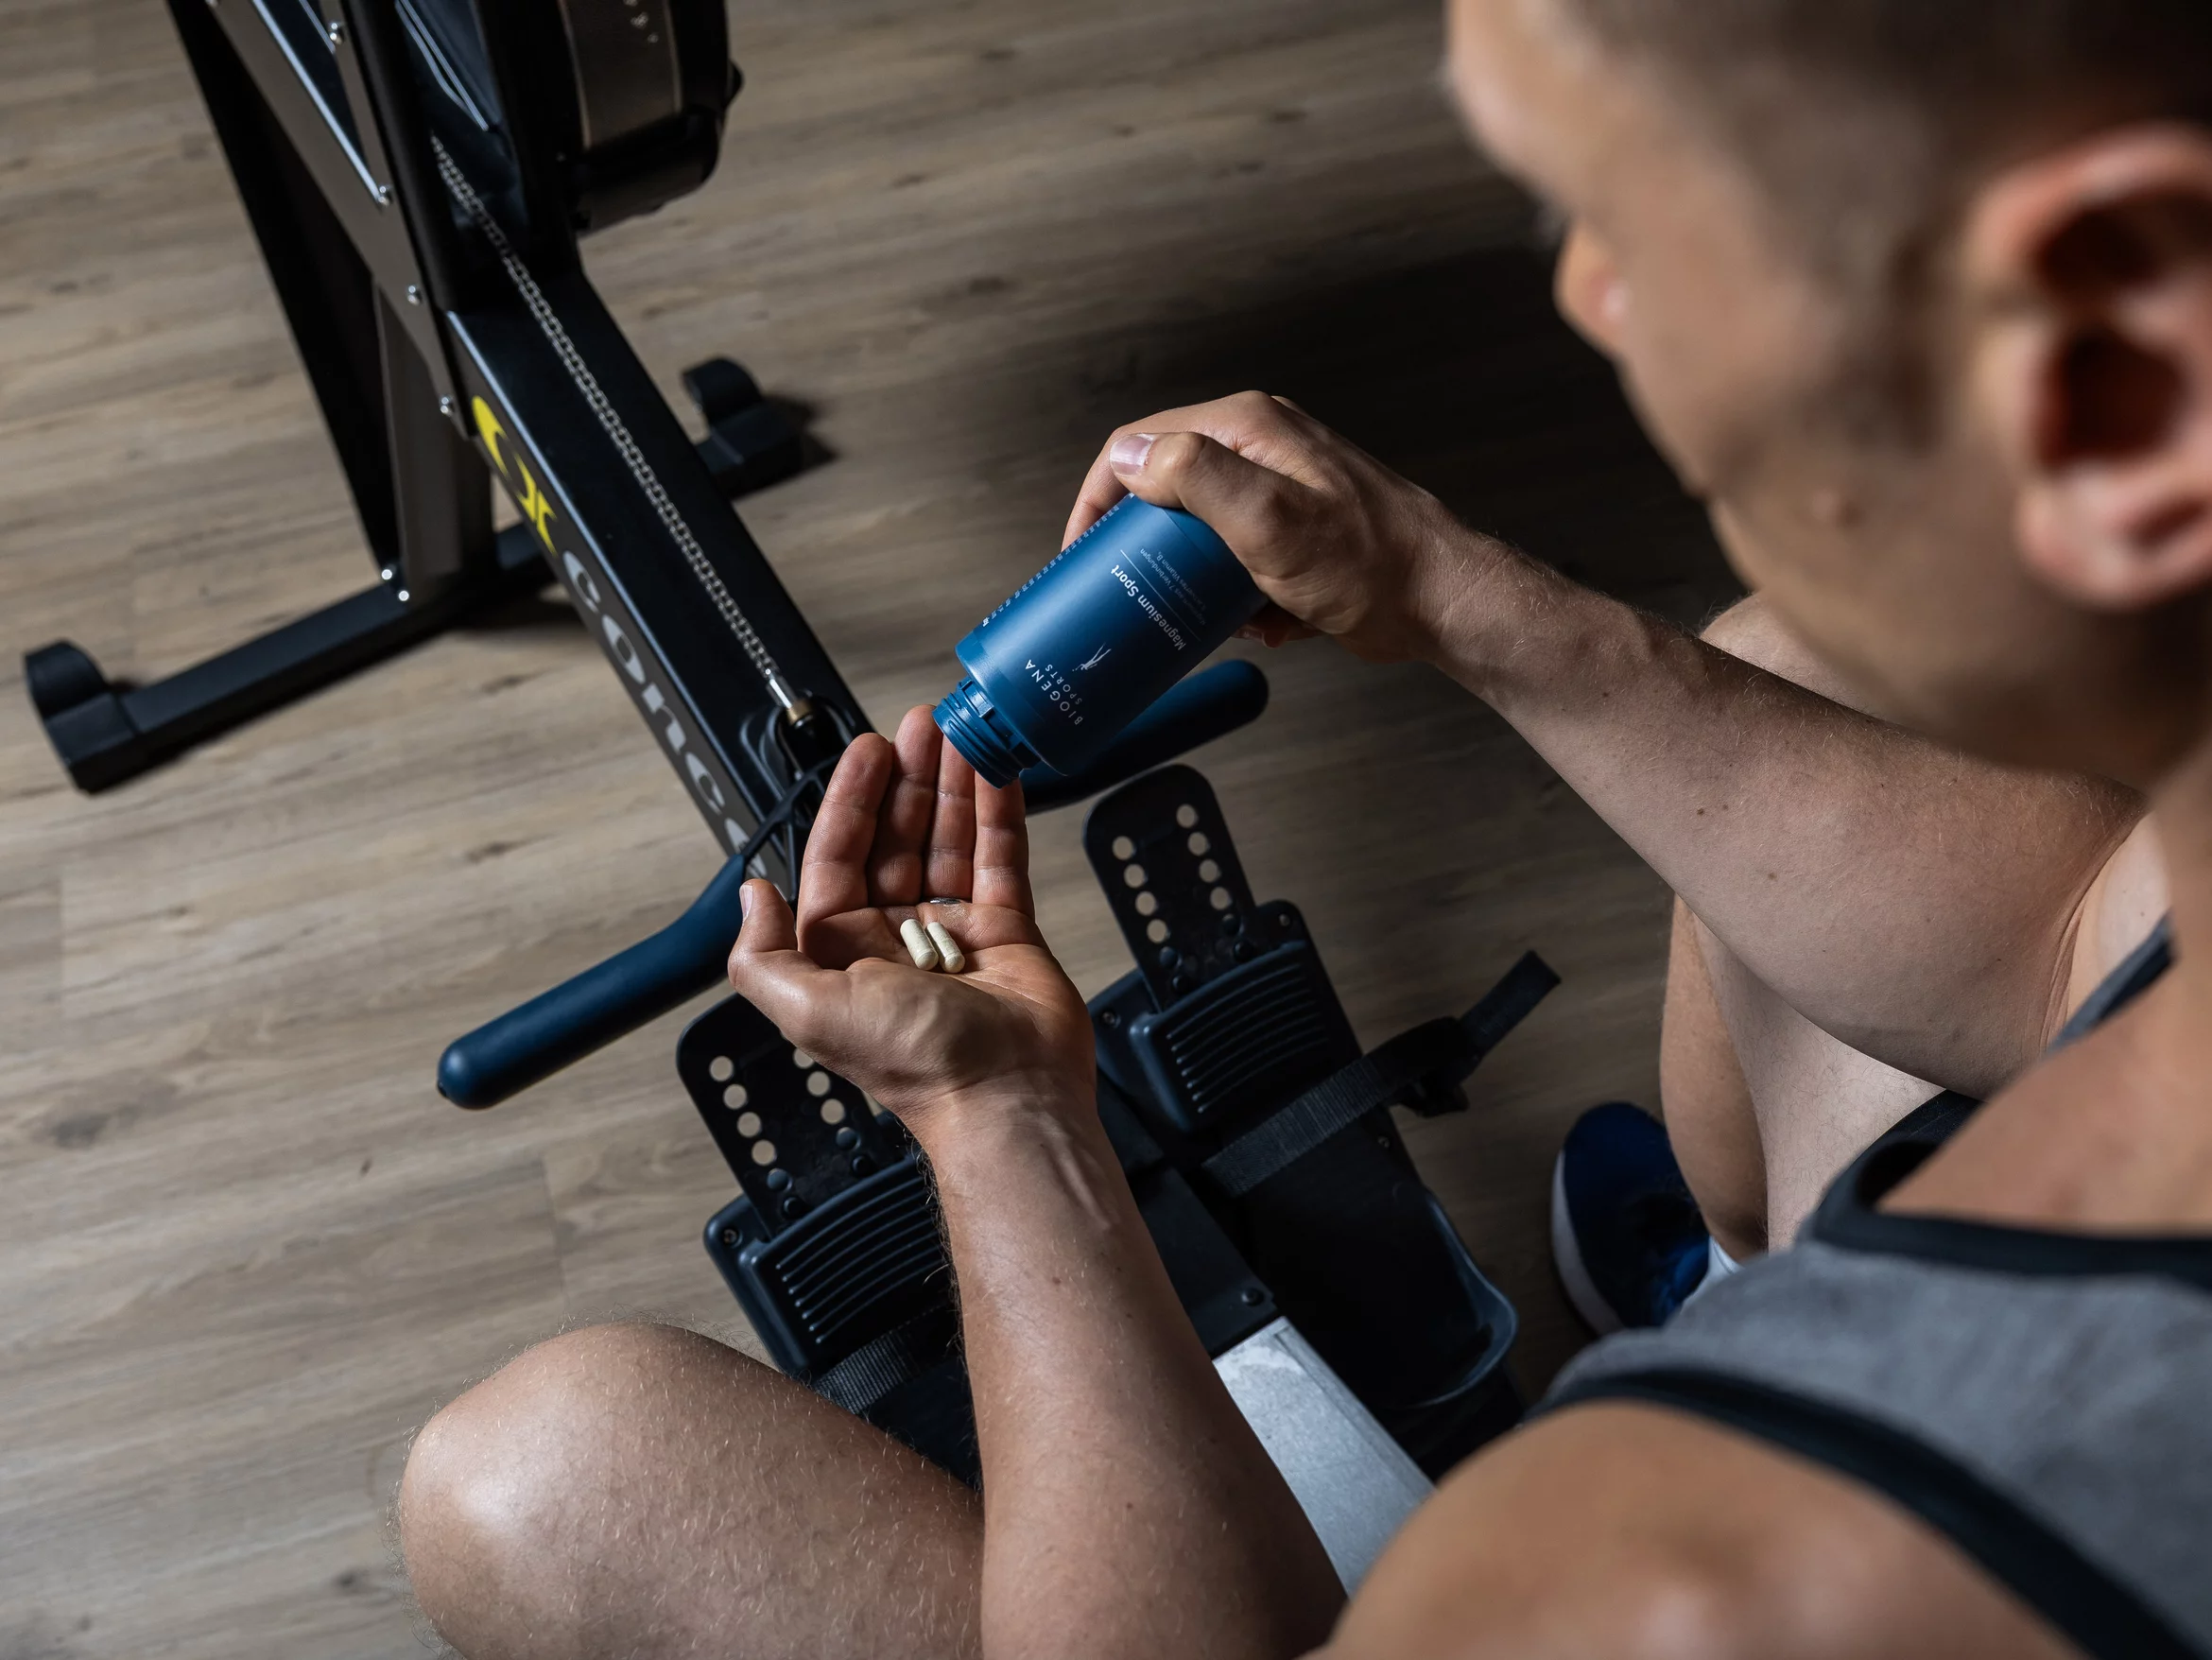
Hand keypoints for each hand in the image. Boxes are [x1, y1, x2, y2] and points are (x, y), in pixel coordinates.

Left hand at [725, 707, 1093, 1145]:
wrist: (1006, 1097)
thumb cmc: (914, 1063)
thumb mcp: (809, 1009)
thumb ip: (762, 956)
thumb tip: (752, 895)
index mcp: (842, 953)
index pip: (839, 857)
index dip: (852, 801)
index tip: (869, 752)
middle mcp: (894, 938)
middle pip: (897, 839)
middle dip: (908, 780)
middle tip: (922, 727)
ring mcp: (954, 932)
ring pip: (948, 840)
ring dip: (953, 786)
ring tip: (962, 733)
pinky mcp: (1008, 933)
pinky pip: (1000, 860)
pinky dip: (998, 814)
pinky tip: (996, 773)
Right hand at [1062, 391, 1507, 662]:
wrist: (1439, 602)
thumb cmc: (1369, 561)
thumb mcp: (1268, 517)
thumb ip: (1195, 475)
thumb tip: (1131, 457)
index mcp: (1248, 428)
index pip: (1142, 443)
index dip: (1101, 497)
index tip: (1080, 551)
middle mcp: (1261, 449)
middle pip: (1167, 489)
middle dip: (1150, 548)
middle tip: (1137, 593)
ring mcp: (1278, 492)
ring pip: (1200, 534)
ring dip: (1197, 582)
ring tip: (1221, 615)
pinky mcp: (1294, 535)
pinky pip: (1236, 563)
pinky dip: (1238, 599)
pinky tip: (1265, 622)